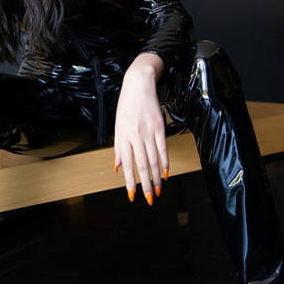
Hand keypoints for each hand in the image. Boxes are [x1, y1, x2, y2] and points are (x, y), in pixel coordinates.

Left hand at [113, 56, 168, 204]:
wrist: (138, 83)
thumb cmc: (126, 105)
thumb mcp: (117, 126)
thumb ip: (118, 148)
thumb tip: (117, 167)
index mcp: (123, 136)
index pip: (127, 164)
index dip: (130, 181)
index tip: (132, 195)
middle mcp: (136, 135)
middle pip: (143, 165)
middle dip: (146, 185)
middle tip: (149, 199)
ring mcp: (149, 131)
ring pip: (154, 159)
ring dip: (157, 178)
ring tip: (158, 191)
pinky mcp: (160, 126)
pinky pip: (163, 148)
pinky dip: (165, 162)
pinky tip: (166, 174)